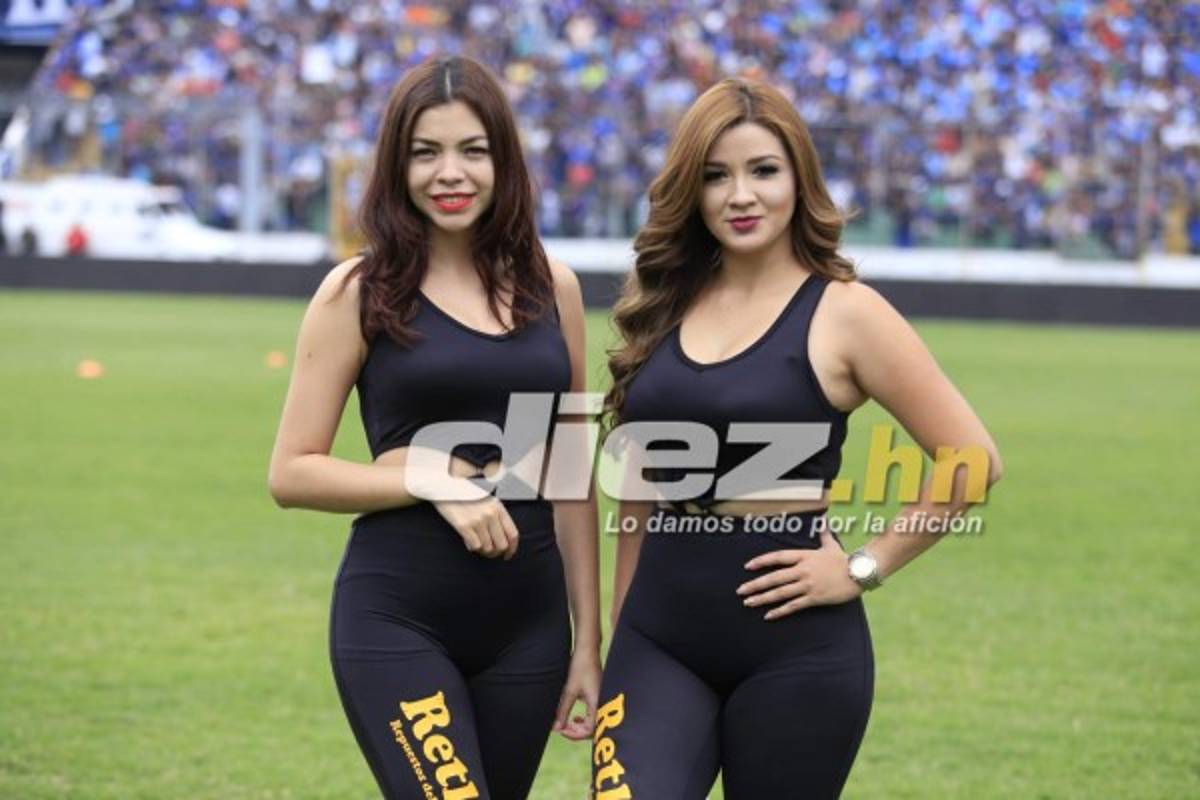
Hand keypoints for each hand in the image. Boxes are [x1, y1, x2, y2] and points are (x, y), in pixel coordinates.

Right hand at [429, 496, 519, 558]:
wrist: (447, 486)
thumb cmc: (467, 494)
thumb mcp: (488, 500)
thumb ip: (497, 516)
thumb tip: (503, 539)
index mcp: (499, 508)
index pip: (513, 534)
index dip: (512, 549)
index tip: (507, 555)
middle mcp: (491, 514)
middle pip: (502, 545)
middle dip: (496, 553)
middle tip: (490, 553)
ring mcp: (478, 520)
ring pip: (488, 548)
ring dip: (483, 550)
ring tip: (477, 544)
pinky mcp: (464, 525)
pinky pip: (474, 546)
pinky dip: (472, 547)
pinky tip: (468, 541)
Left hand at [552, 649, 600, 740]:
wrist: (588, 651)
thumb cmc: (580, 668)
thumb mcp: (569, 690)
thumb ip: (562, 711)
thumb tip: (556, 728)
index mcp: (598, 704)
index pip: (589, 730)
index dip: (574, 734)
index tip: (562, 730)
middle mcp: (602, 704)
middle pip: (593, 729)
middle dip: (576, 731)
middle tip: (562, 728)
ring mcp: (601, 701)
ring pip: (593, 723)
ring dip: (580, 727)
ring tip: (567, 723)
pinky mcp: (598, 698)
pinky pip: (592, 715)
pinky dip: (583, 720)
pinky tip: (574, 717)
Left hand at [737, 528, 862, 619]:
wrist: (860, 573)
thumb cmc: (845, 560)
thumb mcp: (831, 545)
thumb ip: (823, 534)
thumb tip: (823, 521)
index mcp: (804, 556)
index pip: (778, 557)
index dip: (762, 561)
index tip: (748, 566)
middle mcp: (803, 570)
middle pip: (774, 577)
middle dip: (755, 584)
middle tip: (740, 590)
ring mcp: (808, 585)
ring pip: (780, 593)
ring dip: (763, 598)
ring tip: (748, 603)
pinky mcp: (814, 598)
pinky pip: (794, 606)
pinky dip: (780, 611)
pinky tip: (768, 615)